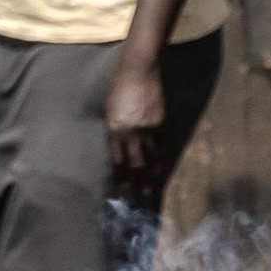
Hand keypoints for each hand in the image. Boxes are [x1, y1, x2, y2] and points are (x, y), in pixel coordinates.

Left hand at [105, 59, 170, 198]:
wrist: (138, 72)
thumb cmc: (118, 89)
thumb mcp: (109, 111)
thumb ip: (114, 129)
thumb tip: (116, 146)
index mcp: (114, 130)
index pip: (116, 159)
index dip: (119, 176)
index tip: (120, 190)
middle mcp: (131, 133)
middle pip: (133, 162)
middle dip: (135, 181)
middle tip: (137, 197)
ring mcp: (147, 129)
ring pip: (149, 157)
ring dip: (149, 175)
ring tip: (150, 190)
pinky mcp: (160, 123)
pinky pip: (161, 145)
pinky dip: (160, 159)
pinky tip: (160, 169)